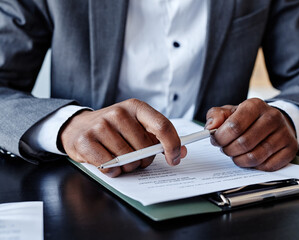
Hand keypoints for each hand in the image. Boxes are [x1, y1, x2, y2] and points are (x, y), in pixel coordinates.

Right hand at [60, 99, 186, 176]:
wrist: (78, 127)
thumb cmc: (113, 129)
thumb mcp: (137, 126)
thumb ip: (159, 137)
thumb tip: (182, 151)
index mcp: (136, 107)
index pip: (162, 125)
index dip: (172, 145)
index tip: (174, 158)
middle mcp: (118, 112)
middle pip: (145, 148)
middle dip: (144, 160)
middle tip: (136, 158)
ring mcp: (101, 126)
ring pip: (128, 159)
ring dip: (128, 167)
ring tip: (120, 159)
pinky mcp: (86, 140)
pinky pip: (110, 166)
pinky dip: (113, 171)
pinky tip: (109, 163)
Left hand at [205, 98, 297, 170]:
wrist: (273, 121)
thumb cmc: (247, 119)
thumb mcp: (229, 112)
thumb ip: (216, 116)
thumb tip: (211, 127)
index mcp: (255, 105)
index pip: (234, 126)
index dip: (221, 137)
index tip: (216, 140)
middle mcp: (272, 117)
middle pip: (244, 143)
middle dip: (229, 150)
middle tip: (226, 149)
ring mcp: (284, 133)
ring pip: (255, 157)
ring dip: (240, 160)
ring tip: (236, 154)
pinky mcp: (291, 149)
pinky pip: (267, 166)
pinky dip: (255, 166)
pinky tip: (251, 158)